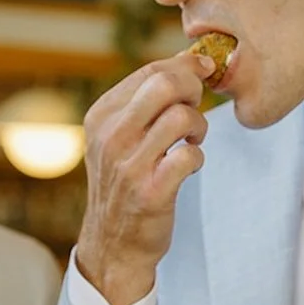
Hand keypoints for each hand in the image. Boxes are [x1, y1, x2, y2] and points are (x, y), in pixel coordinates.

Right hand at [75, 50, 213, 304]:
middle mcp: (110, 137)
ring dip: (199, 127)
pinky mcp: (150, 192)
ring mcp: (128, 166)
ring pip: (182, 117)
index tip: (202, 75)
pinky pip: (190, 156)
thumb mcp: (119, 137)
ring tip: (192, 141)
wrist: (114, 244)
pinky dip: (198, 158)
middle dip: (193, 89)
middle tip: (194, 108)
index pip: (151, 71)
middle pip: (165, 83)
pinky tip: (189, 166)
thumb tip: (190, 60)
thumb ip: (146, 100)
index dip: (186, 68)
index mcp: (101, 116)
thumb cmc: (125, 183)